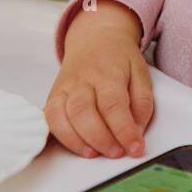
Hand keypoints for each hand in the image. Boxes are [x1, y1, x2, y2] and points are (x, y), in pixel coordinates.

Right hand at [45, 3, 152, 158]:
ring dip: (79, 141)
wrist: (95, 37)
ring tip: (96, 154)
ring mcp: (64, 87)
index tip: (135, 148)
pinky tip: (78, 146)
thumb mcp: (140, 72)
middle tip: (117, 152)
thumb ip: (142, 102)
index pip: (114, 104)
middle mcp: (82, 79)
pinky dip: (61, 136)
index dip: (124, 130)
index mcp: (108, 72)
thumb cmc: (119, 58)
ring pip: (62, 116)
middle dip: (100, 138)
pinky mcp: (53, 96)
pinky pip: (50, 118)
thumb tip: (136, 132)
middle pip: (84, 111)